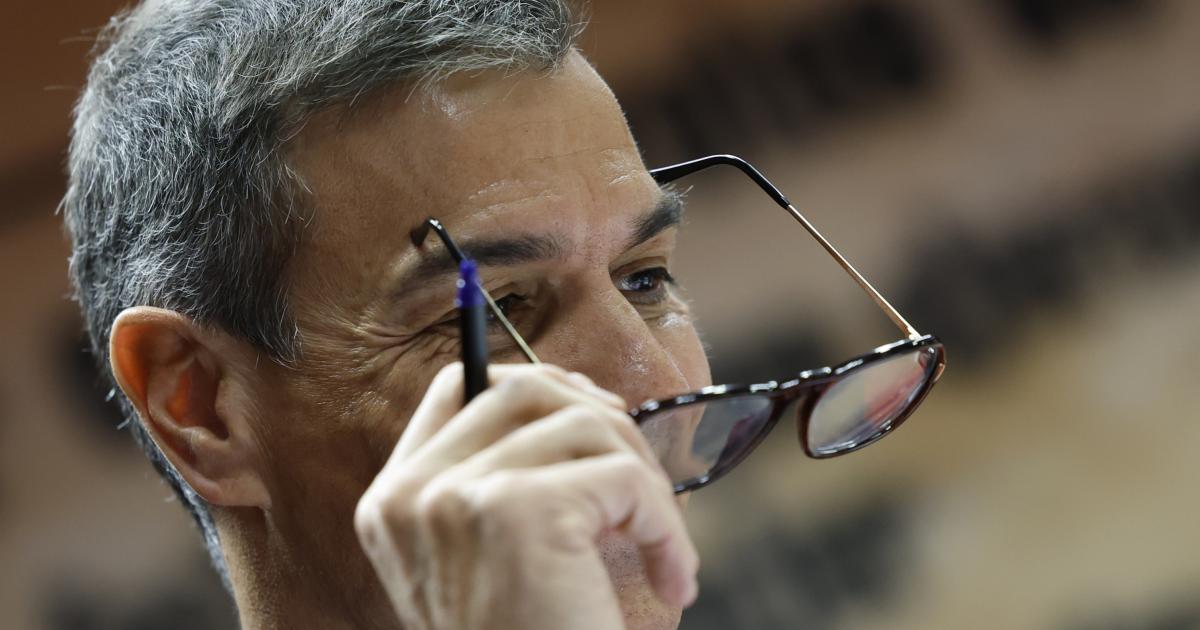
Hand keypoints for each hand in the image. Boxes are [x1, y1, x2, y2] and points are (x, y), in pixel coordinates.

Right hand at [354, 363, 699, 629]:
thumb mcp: (492, 566)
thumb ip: (502, 485)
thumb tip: (579, 399)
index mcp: (394, 503)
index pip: (457, 387)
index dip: (532, 384)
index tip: (592, 414)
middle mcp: (411, 494)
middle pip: (523, 389)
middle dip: (600, 420)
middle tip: (640, 480)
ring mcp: (456, 496)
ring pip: (584, 424)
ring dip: (644, 480)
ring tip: (663, 547)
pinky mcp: (518, 510)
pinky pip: (623, 477)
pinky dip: (666, 524)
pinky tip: (674, 577)